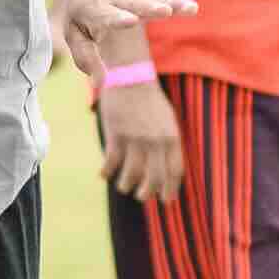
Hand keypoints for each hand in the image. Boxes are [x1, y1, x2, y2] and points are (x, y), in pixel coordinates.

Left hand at [53, 0, 196, 81]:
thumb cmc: (86, 11)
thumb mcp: (76, 32)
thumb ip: (85, 57)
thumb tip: (99, 83)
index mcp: (93, 7)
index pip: (104, 14)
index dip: (116, 18)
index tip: (131, 21)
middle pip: (132, 3)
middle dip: (145, 7)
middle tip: (159, 12)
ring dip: (164, 5)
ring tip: (177, 10)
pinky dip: (179, 3)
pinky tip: (191, 8)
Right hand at [92, 70, 184, 204]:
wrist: (131, 78)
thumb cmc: (149, 100)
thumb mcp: (167, 121)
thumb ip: (168, 143)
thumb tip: (167, 166)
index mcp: (172, 138)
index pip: (174, 172)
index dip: (170, 189)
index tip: (166, 200)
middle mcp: (156, 141)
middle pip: (155, 178)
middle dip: (148, 193)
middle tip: (142, 198)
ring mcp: (136, 139)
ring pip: (132, 174)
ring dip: (126, 185)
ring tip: (123, 187)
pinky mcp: (117, 134)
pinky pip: (112, 162)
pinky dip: (107, 172)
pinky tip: (104, 175)